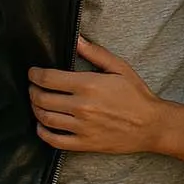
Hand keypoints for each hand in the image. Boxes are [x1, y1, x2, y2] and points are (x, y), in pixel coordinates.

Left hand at [28, 37, 161, 153]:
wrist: (151, 125)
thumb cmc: (136, 95)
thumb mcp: (120, 67)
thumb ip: (95, 53)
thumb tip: (77, 39)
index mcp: (88, 85)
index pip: (49, 78)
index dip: (35, 74)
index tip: (32, 72)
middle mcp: (81, 106)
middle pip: (43, 98)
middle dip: (33, 91)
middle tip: (33, 87)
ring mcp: (81, 127)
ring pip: (45, 118)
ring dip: (35, 109)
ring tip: (36, 102)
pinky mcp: (84, 144)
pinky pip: (54, 141)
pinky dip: (42, 133)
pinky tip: (41, 126)